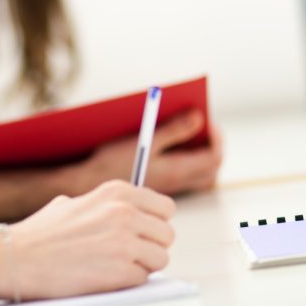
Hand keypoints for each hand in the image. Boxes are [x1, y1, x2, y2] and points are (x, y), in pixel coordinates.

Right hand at [0, 181, 174, 300]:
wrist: (20, 257)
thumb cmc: (42, 233)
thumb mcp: (75, 202)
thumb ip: (105, 205)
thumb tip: (129, 214)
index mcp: (116, 192)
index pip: (164, 207)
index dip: (155, 222)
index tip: (145, 230)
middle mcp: (125, 212)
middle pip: (167, 234)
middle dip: (151, 245)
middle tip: (130, 252)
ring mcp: (125, 242)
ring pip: (161, 258)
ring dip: (143, 265)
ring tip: (115, 265)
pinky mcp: (122, 271)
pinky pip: (143, 278)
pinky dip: (128, 281)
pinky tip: (105, 275)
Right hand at [87, 112, 222, 194]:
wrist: (89, 183)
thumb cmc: (113, 160)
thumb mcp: (145, 140)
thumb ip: (174, 130)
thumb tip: (199, 118)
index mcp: (177, 169)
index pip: (214, 156)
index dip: (216, 137)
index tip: (207, 119)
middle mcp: (177, 181)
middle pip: (211, 167)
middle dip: (212, 145)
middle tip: (203, 126)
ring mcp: (169, 186)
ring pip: (201, 176)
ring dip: (202, 156)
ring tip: (192, 136)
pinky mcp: (159, 186)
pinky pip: (187, 178)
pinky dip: (189, 164)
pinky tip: (175, 150)